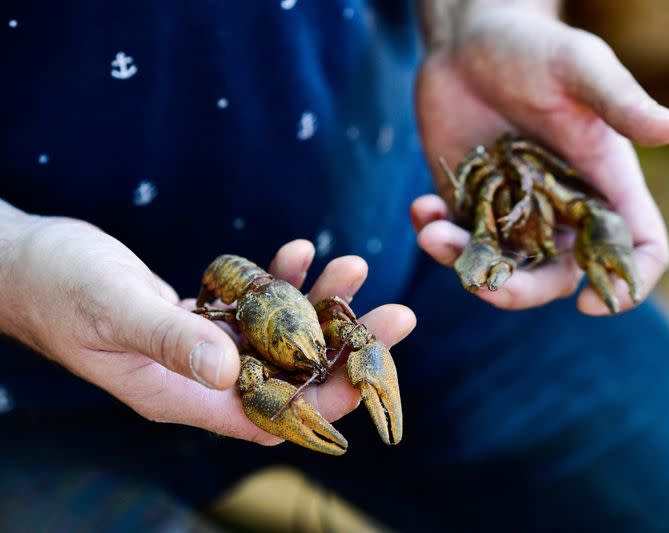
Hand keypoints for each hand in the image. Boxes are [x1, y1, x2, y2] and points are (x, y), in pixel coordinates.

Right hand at [0, 216, 414, 444]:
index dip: (326, 399)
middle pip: (290, 374)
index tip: (375, 370)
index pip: (272, 412)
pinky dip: (278, 279)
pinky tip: (298, 250)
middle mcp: (201, 380)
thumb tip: (228, 372)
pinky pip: (252, 304)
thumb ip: (171, 341)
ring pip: (278, 335)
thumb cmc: (59, 290)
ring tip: (354, 266)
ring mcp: (202, 348)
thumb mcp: (115, 311)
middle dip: (345, 347)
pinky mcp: (199, 317)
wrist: (28, 263)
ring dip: (318, 304)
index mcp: (183, 398)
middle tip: (397, 314)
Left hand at [413, 1, 668, 313]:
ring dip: (464, 264)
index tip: (591, 302)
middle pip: (555, 277)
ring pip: (499, 267)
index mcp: (604, 184)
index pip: (636, 247)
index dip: (625, 284)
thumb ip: (619, 101)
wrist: (470, 40)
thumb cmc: (535, 47)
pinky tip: (421, 209)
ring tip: (432, 232)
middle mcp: (562, 207)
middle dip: (519, 291)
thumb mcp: (579, 68)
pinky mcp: (468, 203)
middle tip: (482, 285)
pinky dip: (436, 236)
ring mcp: (513, 211)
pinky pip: (457, 240)